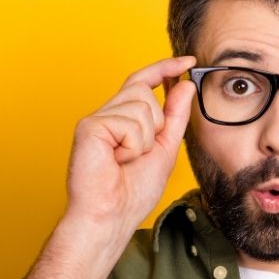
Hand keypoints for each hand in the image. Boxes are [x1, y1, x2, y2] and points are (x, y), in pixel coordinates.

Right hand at [65, 56, 197, 235]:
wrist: (111, 216)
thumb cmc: (132, 192)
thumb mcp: (164, 149)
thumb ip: (174, 116)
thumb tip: (185, 85)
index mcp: (122, 119)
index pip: (143, 82)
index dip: (165, 68)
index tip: (188, 62)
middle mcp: (106, 115)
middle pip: (143, 90)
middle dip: (155, 123)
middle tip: (137, 154)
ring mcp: (96, 119)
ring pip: (140, 105)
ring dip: (144, 138)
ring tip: (125, 160)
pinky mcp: (89, 126)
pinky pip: (129, 122)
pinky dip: (132, 145)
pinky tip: (116, 160)